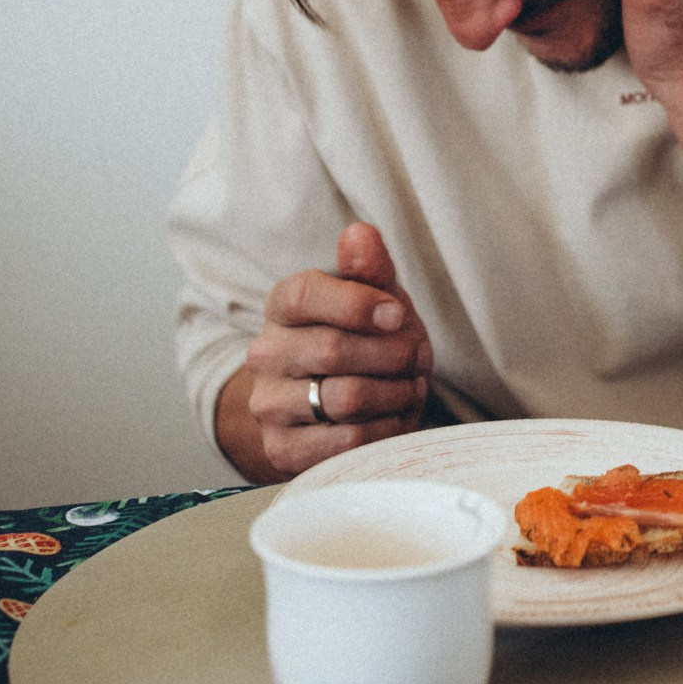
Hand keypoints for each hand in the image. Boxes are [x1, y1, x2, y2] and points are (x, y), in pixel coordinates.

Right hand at [241, 223, 431, 477]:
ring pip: (345, 398)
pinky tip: (395, 416)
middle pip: (333, 350)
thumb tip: (360, 234)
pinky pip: (346, 441)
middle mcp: (265, 354)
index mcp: (283, 305)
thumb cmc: (362, 337)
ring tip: (409, 385)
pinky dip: (385, 429)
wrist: (334, 402)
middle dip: (392, 353)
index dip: (359, 304)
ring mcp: (269, 405)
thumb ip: (368, 267)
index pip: (306, 295)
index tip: (397, 315)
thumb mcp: (373, 296)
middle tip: (417, 355)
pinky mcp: (282, 449)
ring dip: (395, 392)